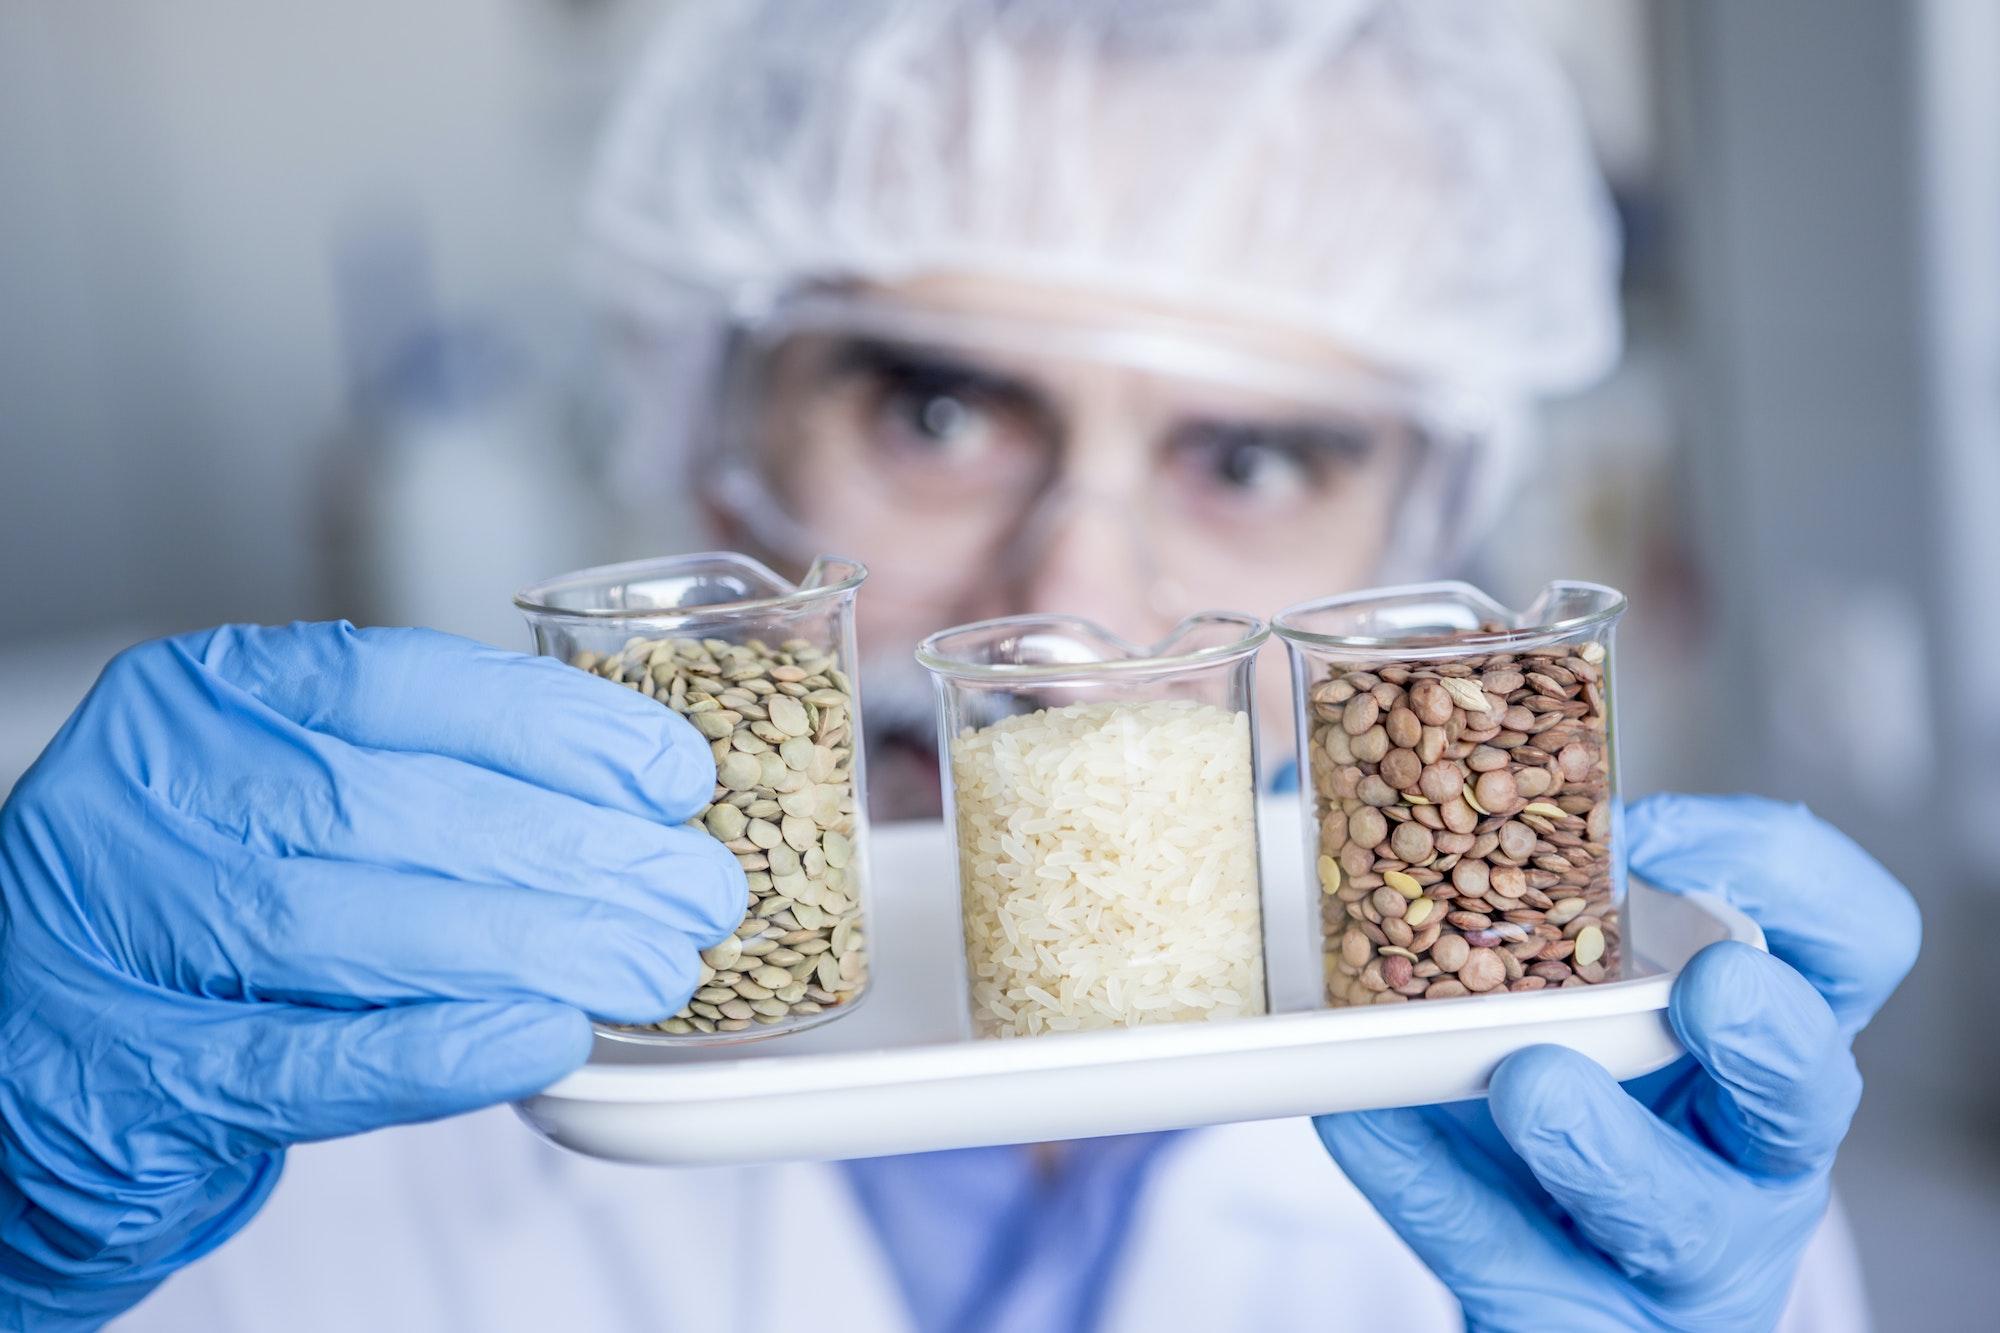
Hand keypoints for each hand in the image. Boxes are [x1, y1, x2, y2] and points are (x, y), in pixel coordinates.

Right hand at [0, 624, 743, 1328]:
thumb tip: (636, 809)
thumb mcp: (280, 807)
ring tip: (655, 967)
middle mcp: (147, 791)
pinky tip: (543, 1039)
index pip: (397, 684)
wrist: (29, 1059)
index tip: (675, 772)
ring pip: (357, 923)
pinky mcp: (122, 1068)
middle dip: (575, 849)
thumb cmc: (197, 915)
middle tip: (700, 891)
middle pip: (394, 807)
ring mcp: (120, 925)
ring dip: (534, 947)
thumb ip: (414, 789)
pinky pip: (302, 1058)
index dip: (554, 727)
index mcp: (202, 697)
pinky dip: (438, 1049)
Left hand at [1314, 794, 1919, 1330]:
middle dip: (1767, 1033)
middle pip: (1806, 1090)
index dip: (1786, 877)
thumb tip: (1444, 824)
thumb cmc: (1581, 1108)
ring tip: (1529, 1085)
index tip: (1660, 829)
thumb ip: (1548, 928)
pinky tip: (1365, 1121)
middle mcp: (1755, 1151)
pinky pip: (1503, 1258)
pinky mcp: (1577, 1320)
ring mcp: (1681, 1256)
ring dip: (1604, 1142)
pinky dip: (1429, 1184)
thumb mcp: (1588, 1005)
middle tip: (1707, 985)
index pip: (1854, 947)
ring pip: (1673, 1212)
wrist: (1549, 1281)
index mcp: (1772, 1044)